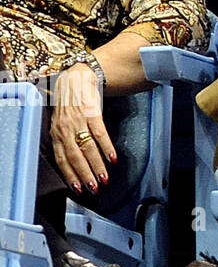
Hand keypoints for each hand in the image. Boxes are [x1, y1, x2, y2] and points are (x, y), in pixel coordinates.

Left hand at [49, 64, 115, 195]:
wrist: (78, 78)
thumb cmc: (70, 102)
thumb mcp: (61, 122)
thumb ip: (64, 139)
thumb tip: (74, 160)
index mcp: (56, 133)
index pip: (61, 159)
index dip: (70, 175)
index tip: (79, 188)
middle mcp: (65, 129)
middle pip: (75, 157)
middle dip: (85, 174)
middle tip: (94, 188)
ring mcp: (78, 121)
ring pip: (87, 148)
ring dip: (97, 165)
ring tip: (105, 178)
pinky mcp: (92, 113)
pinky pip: (100, 134)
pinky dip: (107, 147)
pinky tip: (112, 158)